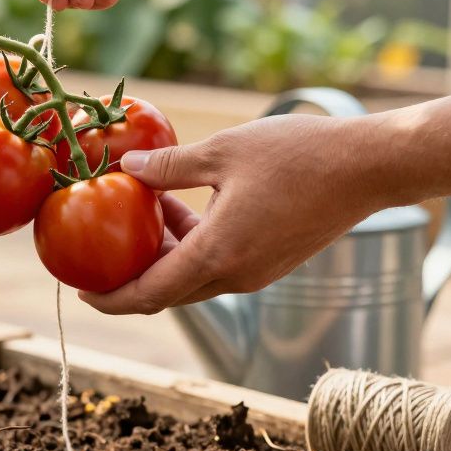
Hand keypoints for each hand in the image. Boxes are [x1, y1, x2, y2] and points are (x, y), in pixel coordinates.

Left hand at [77, 114, 385, 314]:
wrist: (370, 166)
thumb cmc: (300, 155)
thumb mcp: (222, 151)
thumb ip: (168, 166)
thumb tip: (126, 165)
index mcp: (218, 256)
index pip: (149, 295)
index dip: (110, 298)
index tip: (79, 289)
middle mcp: (235, 276)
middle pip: (167, 291)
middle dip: (130, 272)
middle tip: (97, 245)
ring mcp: (256, 272)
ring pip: (193, 275)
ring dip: (163, 251)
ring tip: (138, 210)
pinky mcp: (271, 261)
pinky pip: (217, 264)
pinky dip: (191, 244)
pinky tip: (179, 204)